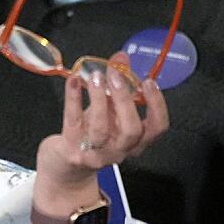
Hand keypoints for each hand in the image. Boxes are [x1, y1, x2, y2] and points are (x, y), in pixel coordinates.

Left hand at [34, 52, 169, 206]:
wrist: (66, 165)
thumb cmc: (91, 135)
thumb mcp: (110, 113)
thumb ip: (119, 86)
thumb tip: (121, 58)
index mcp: (135, 142)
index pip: (157, 128)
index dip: (157, 105)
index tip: (148, 83)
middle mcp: (119, 150)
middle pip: (131, 130)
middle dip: (125, 99)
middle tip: (116, 75)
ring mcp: (95, 153)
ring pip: (101, 129)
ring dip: (99, 99)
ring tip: (95, 76)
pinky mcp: (72, 150)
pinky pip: (73, 122)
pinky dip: (73, 98)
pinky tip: (73, 81)